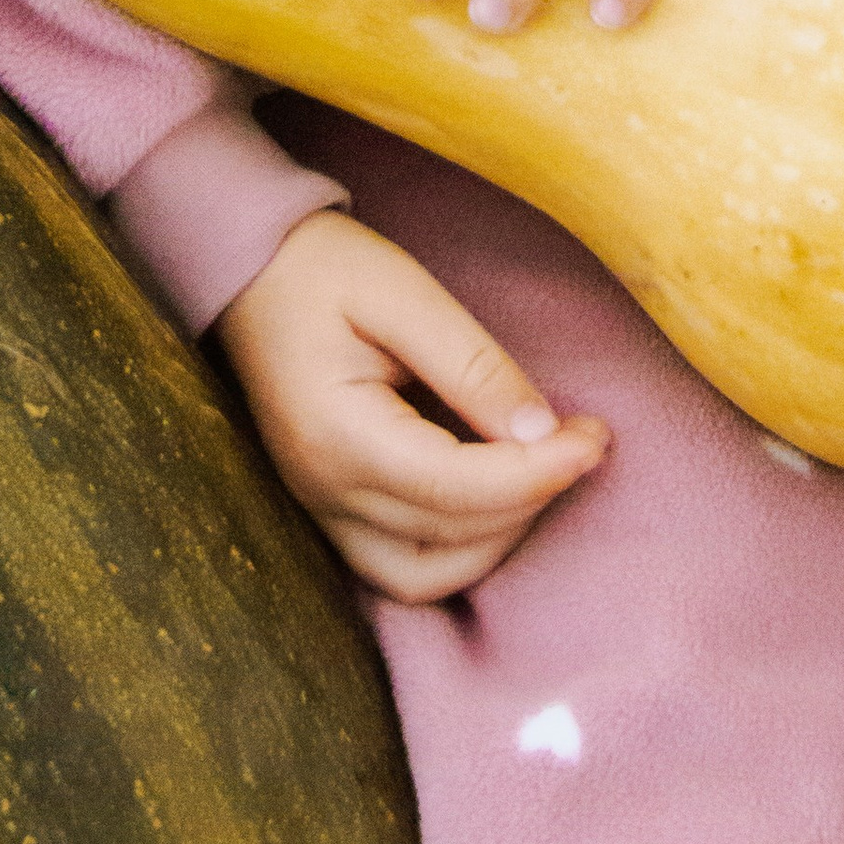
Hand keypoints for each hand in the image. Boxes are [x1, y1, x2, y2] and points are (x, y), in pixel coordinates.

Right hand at [216, 210, 609, 601]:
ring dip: (498, 539)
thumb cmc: (323, 268)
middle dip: (534, 498)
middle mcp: (323, 490)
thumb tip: (543, 431)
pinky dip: (458, 550)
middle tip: (586, 439)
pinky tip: (496, 497)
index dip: (540, 473)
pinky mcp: (325, 509)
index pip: (458, 488)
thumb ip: (471, 363)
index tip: (596, 436)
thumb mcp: (401, 290)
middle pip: (451, 537)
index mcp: (338, 435)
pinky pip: (399, 568)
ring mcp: (318, 508)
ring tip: (543, 473)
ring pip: (426, 575)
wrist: (247, 268)